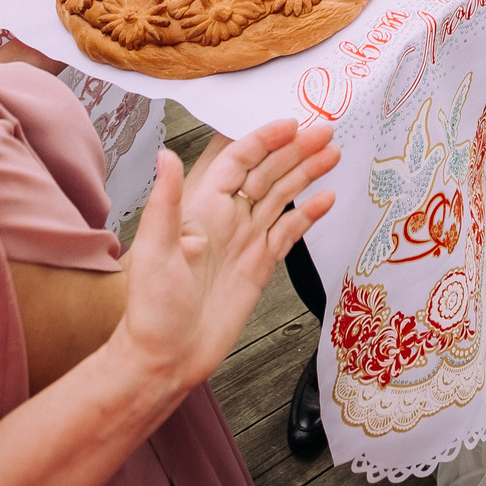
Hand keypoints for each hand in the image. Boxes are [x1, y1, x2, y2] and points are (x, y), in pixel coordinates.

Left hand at [115, 119, 338, 387]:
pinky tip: (328, 199)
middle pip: (267, 173)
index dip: (265, 140)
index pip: (238, 161)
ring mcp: (245, 242)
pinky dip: (309, 215)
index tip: (293, 124)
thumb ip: (165, 202)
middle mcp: (227, 219)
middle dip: (295, 150)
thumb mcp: (155, 253)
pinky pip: (289, 233)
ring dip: (307, 173)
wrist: (166, 360)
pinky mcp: (259, 267)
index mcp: (202, 209)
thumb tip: (166, 155)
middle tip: (326, 130)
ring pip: (282, 197)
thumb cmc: (152, 310)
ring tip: (333, 153)